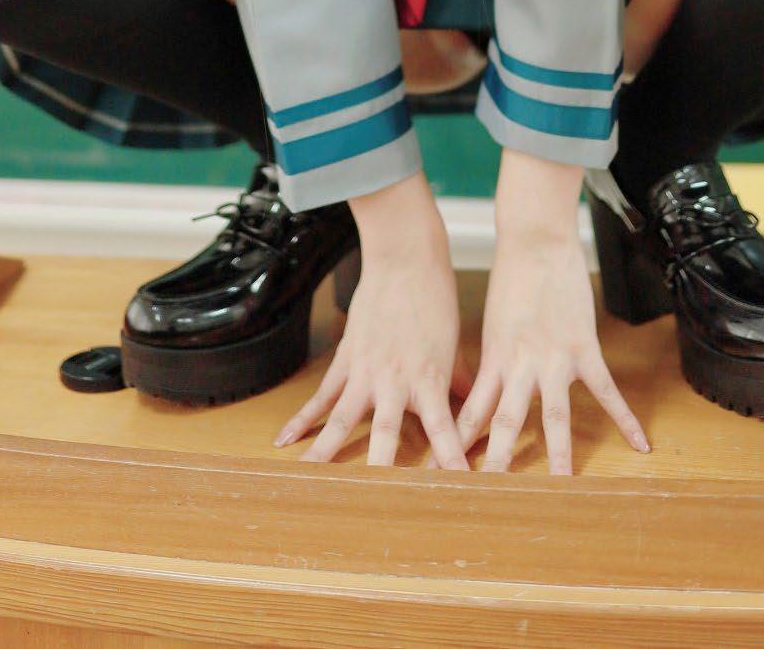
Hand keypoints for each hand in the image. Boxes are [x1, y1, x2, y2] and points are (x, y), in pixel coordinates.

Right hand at [272, 222, 475, 468]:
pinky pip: (322, 396)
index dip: (450, 460)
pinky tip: (284, 442)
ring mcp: (365, 372)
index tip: (457, 489)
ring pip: (343, 420)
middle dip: (383, 470)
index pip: (443, 429)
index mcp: (429, 378)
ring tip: (311, 483)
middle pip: (387, 433)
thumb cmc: (435, 298)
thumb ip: (461, 382)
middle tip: (376, 505)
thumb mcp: (454, 343)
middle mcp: (395, 380)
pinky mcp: (345, 361)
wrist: (405, 258)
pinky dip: (303, 420)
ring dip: (327, 452)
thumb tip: (479, 410)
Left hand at [450, 227, 650, 474]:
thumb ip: (489, 364)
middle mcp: (520, 365)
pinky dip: (624, 418)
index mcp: (493, 360)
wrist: (535, 241)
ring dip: (558, 454)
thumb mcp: (490, 326)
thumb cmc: (510, 278)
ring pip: (554, 415)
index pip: (472, 413)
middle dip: (497, 462)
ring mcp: (553, 359)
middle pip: (506, 422)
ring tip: (561, 488)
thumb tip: (474, 394)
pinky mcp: (583, 349)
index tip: (448, 476)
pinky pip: (606, 390)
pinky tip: (640, 444)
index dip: (460, 445)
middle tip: (490, 498)